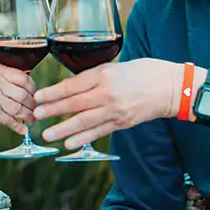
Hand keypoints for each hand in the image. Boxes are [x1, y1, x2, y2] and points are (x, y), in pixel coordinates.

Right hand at [0, 62, 36, 139]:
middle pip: (23, 94)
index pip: (23, 77)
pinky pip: (10, 120)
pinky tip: (22, 129)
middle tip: (37, 111)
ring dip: (27, 116)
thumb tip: (30, 87)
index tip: (36, 95)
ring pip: (18, 108)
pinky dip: (18, 126)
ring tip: (31, 121)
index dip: (33, 88)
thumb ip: (5, 78)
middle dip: (32, 105)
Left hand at [34, 59, 196, 148]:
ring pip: (84, 121)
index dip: (53, 93)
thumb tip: (74, 86)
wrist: (173, 87)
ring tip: (48, 134)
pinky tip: (69, 144)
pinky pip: (99, 132)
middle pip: (74, 103)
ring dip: (64, 129)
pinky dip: (83, 139)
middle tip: (36, 116)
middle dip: (53, 110)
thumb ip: (97, 76)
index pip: (73, 85)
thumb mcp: (118, 66)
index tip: (39, 97)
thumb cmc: (147, 71)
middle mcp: (108, 93)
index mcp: (105, 74)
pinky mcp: (122, 123)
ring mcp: (115, 110)